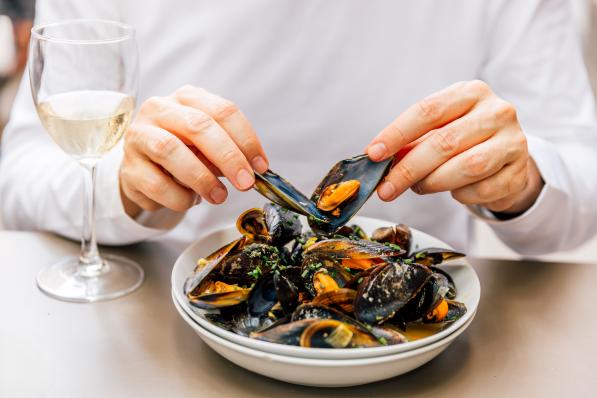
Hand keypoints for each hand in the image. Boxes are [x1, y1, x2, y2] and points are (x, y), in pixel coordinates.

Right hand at [120, 85, 268, 217]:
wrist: (143, 169)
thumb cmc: (183, 153)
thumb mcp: (208, 145)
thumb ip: (229, 151)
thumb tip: (253, 170)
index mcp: (187, 98)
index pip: (223, 111)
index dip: (246, 139)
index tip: (260, 166)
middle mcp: (160, 109)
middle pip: (198, 126)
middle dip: (228, 157)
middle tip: (245, 182)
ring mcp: (139, 136)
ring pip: (170, 150)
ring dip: (202, 178)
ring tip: (219, 196)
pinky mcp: (128, 167)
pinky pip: (156, 184)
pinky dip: (180, 197)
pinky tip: (190, 200)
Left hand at [366, 80, 543, 214]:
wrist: (506, 156)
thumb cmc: (464, 139)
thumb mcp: (438, 130)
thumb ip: (411, 142)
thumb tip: (378, 160)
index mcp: (471, 93)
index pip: (428, 111)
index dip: (397, 133)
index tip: (373, 154)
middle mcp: (497, 111)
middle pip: (444, 142)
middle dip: (408, 169)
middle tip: (386, 189)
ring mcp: (514, 141)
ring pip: (466, 167)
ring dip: (433, 182)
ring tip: (419, 187)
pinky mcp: (520, 171)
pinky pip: (483, 189)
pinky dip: (461, 195)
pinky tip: (455, 191)